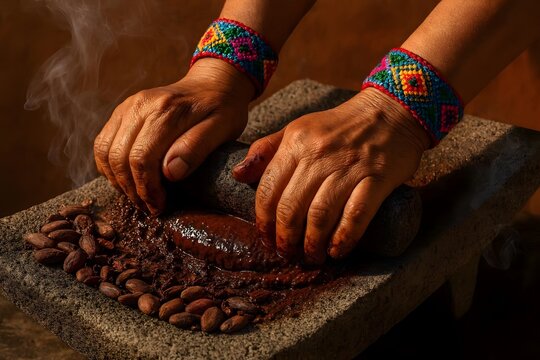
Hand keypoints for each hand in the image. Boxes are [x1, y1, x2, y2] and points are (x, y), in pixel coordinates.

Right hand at [94, 59, 253, 214]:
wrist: (213, 83)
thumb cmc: (222, 109)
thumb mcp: (223, 129)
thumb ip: (196, 148)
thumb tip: (170, 173)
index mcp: (166, 111)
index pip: (141, 159)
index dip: (147, 189)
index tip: (160, 206)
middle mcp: (140, 105)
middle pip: (118, 158)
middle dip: (132, 190)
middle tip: (150, 207)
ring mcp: (127, 106)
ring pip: (104, 152)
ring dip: (117, 180)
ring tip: (140, 196)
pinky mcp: (121, 111)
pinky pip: (102, 143)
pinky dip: (110, 167)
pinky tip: (129, 179)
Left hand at [233, 88, 429, 263]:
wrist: (389, 112)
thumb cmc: (338, 127)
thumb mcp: (298, 129)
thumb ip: (266, 151)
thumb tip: (238, 176)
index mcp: (296, 143)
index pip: (268, 190)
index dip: (263, 221)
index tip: (266, 239)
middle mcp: (319, 154)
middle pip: (291, 208)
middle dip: (286, 239)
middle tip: (288, 254)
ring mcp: (349, 166)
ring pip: (320, 215)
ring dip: (312, 244)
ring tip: (311, 256)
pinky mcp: (377, 177)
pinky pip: (356, 215)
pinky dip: (344, 238)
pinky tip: (337, 251)